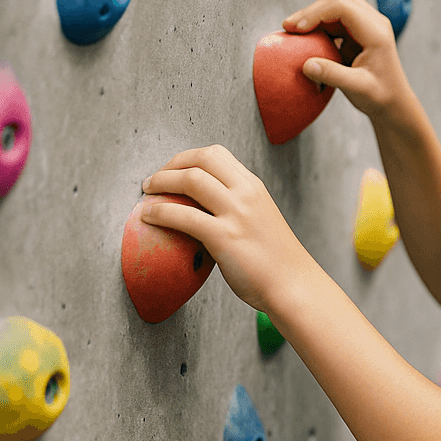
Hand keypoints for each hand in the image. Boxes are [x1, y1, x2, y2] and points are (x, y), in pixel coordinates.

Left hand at [141, 145, 321, 313]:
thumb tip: (202, 208)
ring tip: (146, 194)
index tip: (171, 171)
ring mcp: (237, 214)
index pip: (216, 154)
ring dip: (161, 182)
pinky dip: (160, 212)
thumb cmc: (275, 260)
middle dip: (170, 165)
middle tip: (153, 181)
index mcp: (254, 187)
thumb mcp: (259, 219)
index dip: (186, 158)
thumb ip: (236, 207)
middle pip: (202, 159)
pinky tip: (148, 217)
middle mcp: (246, 193)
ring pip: (191, 180)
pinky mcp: (225, 237)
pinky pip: (184, 216)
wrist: (294, 286)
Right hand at [284, 0, 411, 121]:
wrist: (393, 103)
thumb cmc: (380, 96)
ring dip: (315, 16)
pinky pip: (337, 17)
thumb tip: (306, 64)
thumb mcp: (357, 89)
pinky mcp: (359, 31)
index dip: (315, 13)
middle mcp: (374, 22)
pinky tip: (310, 39)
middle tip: (289, 29)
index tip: (295, 28)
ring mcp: (368, 24)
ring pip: (337, 4)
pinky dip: (321, 24)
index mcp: (376, 32)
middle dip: (312, 11)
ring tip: (297, 33)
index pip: (342, 5)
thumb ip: (332, 75)